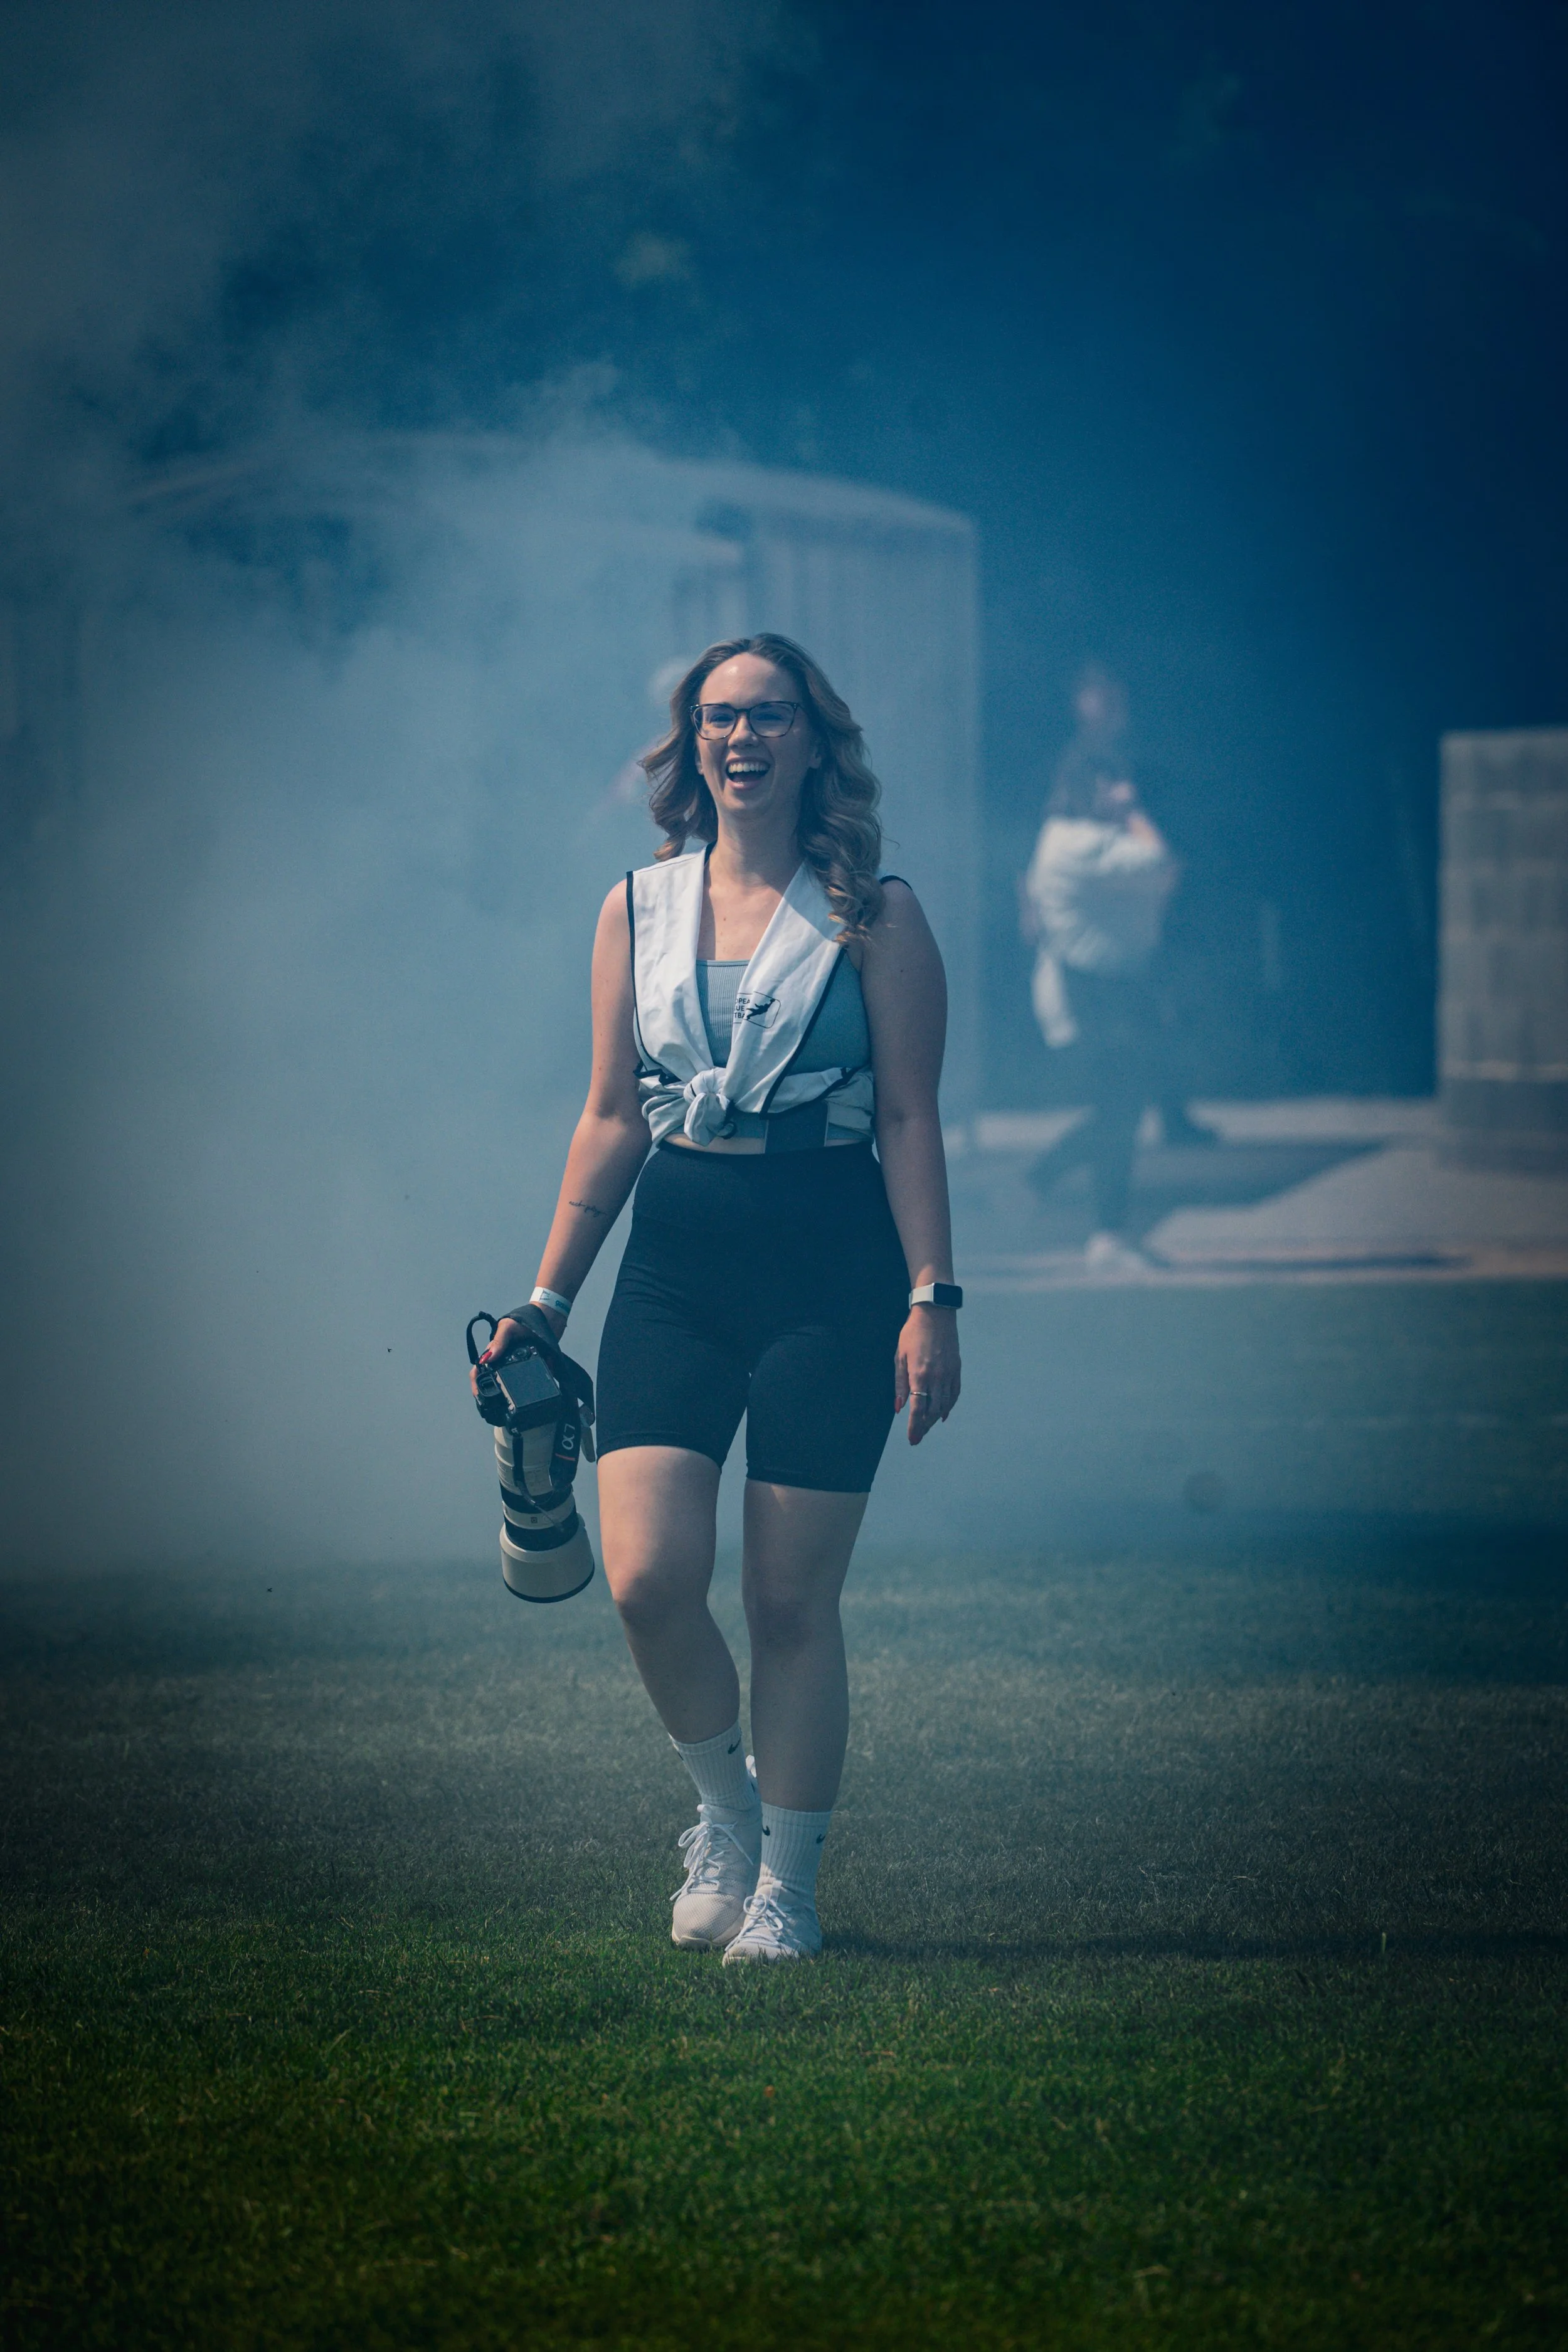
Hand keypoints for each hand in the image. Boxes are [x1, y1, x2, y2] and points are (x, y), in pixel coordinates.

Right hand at [467, 1303, 566, 1396]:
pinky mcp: (536, 1366)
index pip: (481, 1368)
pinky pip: (533, 1380)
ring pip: (512, 1383)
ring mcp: (520, 1364)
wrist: (550, 1318)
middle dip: (491, 1391)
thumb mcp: (508, 1328)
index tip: (478, 1394)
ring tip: (509, 1404)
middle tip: (492, 1404)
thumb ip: (499, 1342)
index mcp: (496, 1352)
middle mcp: (506, 1360)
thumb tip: (486, 1359)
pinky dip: (534, 1386)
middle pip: (494, 1379)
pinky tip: (535, 1391)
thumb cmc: (524, 1319)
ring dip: (511, 1392)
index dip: (477, 1381)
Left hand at [894, 1307, 960, 1444]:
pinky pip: (954, 1393)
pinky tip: (943, 1414)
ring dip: (935, 1419)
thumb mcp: (900, 1356)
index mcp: (919, 1374)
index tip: (912, 1438)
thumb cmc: (912, 1333)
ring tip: (926, 1428)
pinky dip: (949, 1407)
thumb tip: (899, 1407)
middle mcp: (936, 1377)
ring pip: (944, 1405)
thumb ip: (900, 1383)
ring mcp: (949, 1373)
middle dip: (924, 1427)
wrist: (935, 1313)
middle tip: (917, 1438)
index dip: (914, 1426)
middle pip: (932, 1411)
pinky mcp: (956, 1369)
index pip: (918, 1409)